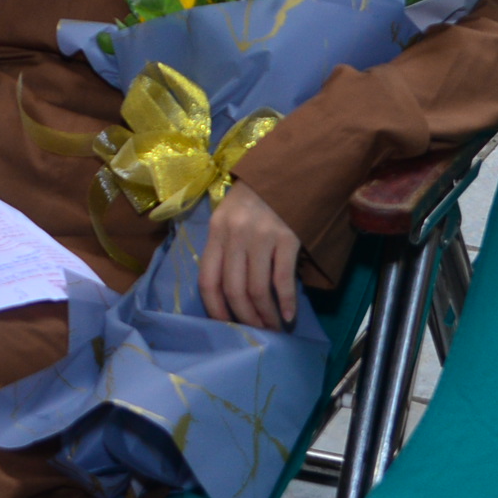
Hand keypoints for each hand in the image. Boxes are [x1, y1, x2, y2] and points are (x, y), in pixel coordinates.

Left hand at [201, 184, 302, 330]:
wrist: (289, 168)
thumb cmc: (258, 196)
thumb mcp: (230, 215)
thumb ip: (224, 245)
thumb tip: (226, 289)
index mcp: (217, 231)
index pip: (208, 280)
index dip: (215, 308)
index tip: (226, 325)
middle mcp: (235, 235)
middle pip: (233, 289)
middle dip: (244, 317)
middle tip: (256, 330)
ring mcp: (261, 236)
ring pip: (257, 289)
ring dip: (265, 314)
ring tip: (273, 326)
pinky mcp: (287, 237)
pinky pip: (282, 279)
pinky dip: (286, 302)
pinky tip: (290, 315)